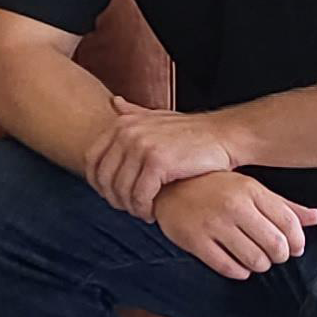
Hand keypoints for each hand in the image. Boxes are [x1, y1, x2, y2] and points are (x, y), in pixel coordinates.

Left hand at [87, 101, 243, 220]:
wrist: (224, 135)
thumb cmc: (191, 131)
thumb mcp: (158, 116)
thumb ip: (134, 112)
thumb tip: (113, 102)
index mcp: (121, 124)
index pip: (92, 159)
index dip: (97, 182)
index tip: (111, 196)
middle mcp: (126, 132)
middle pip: (104, 176)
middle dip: (113, 198)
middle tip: (127, 209)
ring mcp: (141, 146)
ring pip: (122, 188)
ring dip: (130, 207)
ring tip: (141, 213)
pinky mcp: (158, 162)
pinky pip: (140, 194)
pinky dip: (144, 208)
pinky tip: (153, 214)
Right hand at [152, 171, 316, 280]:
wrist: (165, 185)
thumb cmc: (210, 186)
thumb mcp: (248, 187)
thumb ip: (283, 205)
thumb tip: (316, 218)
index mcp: (250, 190)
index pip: (290, 225)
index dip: (296, 242)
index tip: (292, 247)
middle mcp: (233, 205)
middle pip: (276, 246)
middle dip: (278, 256)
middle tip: (271, 254)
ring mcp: (212, 224)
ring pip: (255, 261)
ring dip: (259, 265)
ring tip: (252, 258)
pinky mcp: (194, 240)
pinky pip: (228, 268)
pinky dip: (238, 271)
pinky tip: (235, 263)